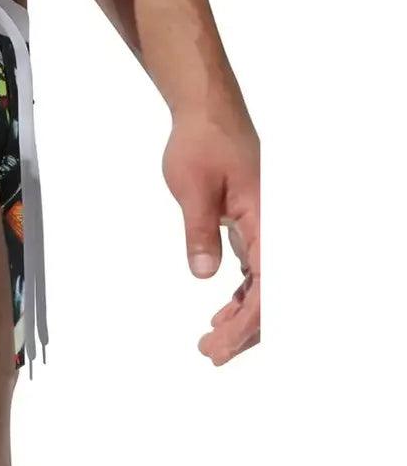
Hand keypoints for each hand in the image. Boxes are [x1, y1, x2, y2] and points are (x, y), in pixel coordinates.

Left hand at [162, 106, 259, 365]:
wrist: (206, 113)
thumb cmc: (202, 144)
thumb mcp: (194, 189)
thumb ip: (199, 233)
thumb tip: (206, 276)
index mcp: (265, 222)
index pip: (266, 286)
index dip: (247, 322)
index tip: (221, 344)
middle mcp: (272, 229)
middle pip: (270, 293)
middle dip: (245, 330)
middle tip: (210, 353)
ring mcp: (263, 228)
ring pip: (263, 285)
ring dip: (242, 317)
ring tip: (212, 342)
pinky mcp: (251, 225)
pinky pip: (255, 270)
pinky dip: (241, 295)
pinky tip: (223, 313)